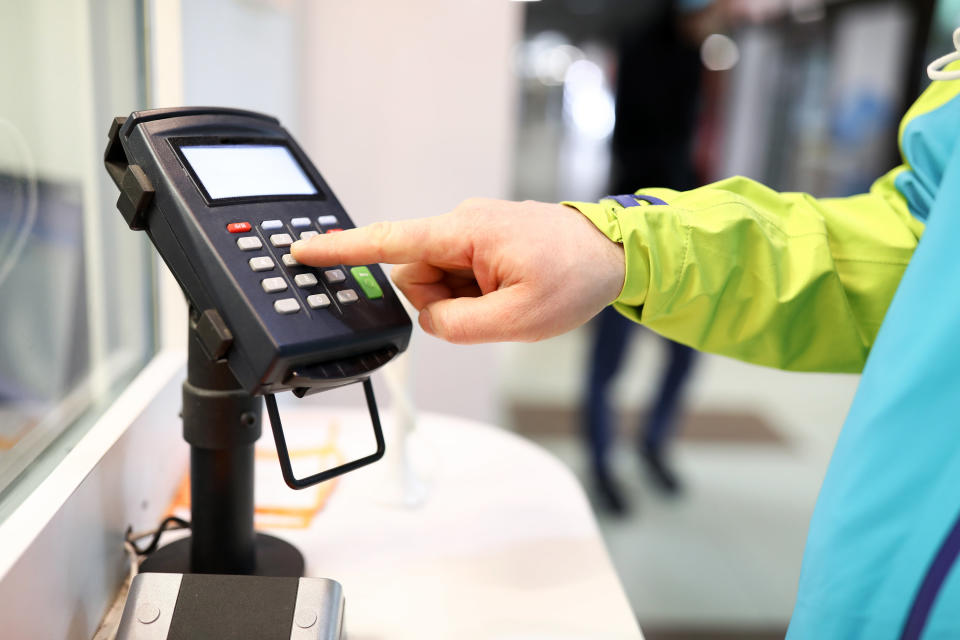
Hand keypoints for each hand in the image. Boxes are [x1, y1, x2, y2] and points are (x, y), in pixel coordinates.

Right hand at [291, 198, 624, 343]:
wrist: (613, 253)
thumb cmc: (574, 277)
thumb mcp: (517, 320)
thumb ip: (457, 325)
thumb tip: (430, 317)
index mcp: (464, 233)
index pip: (387, 241)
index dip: (341, 250)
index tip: (302, 251)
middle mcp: (461, 224)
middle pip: (415, 275)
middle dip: (441, 302)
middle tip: (491, 307)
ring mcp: (472, 231)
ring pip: (438, 279)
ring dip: (463, 299)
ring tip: (507, 297)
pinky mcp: (482, 239)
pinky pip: (459, 273)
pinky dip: (475, 292)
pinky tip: (507, 290)